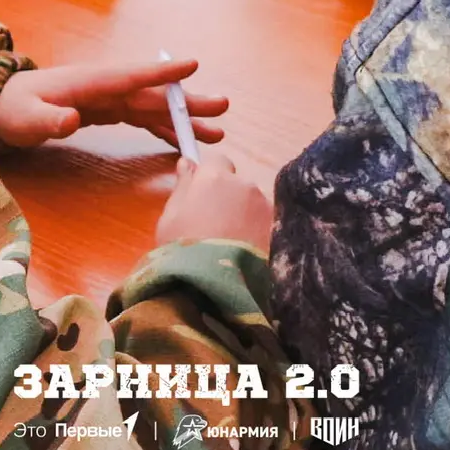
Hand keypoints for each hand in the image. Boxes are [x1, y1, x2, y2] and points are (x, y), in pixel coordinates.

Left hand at [0, 58, 228, 149]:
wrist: (2, 106)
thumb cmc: (13, 109)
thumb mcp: (25, 118)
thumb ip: (49, 119)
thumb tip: (72, 119)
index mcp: (90, 82)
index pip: (131, 77)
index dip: (161, 73)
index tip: (193, 66)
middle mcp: (106, 87)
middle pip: (152, 94)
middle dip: (187, 101)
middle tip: (222, 107)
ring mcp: (109, 98)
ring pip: (153, 107)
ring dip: (183, 118)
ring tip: (216, 130)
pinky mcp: (108, 111)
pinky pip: (142, 118)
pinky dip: (163, 128)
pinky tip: (182, 140)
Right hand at [155, 150, 273, 253]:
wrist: (214, 287)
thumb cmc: (183, 250)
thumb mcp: (170, 218)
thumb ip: (182, 186)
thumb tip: (187, 162)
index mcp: (215, 178)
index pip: (218, 162)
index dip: (210, 177)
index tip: (203, 196)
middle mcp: (245, 185)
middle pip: (238, 184)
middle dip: (230, 198)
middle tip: (215, 227)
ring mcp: (265, 208)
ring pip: (254, 205)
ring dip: (246, 217)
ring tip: (232, 245)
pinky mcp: (278, 231)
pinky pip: (266, 225)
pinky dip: (259, 234)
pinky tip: (246, 254)